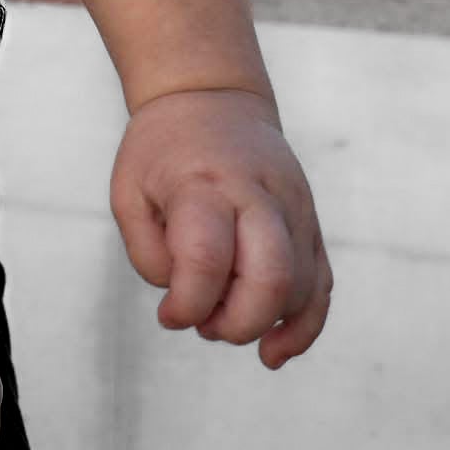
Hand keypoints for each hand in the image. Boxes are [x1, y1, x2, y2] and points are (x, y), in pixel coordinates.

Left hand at [110, 86, 333, 366]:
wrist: (211, 98)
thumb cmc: (161, 152)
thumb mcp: (128, 191)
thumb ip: (148, 253)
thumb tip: (184, 304)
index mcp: (203, 183)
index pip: (206, 258)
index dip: (187, 304)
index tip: (168, 314)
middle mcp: (258, 194)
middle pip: (271, 277)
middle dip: (237, 323)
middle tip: (204, 324)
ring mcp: (293, 207)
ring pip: (301, 287)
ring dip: (263, 323)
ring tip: (221, 316)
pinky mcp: (310, 222)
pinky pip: (322, 284)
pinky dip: (304, 327)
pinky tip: (274, 351)